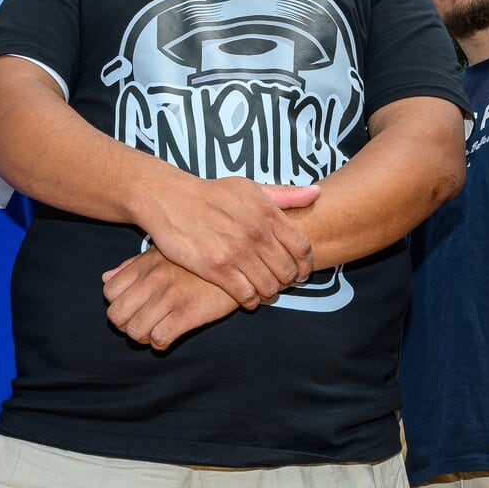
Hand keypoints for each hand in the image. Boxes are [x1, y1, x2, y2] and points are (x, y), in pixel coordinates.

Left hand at [103, 250, 239, 348]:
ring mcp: (170, 296)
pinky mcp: (188, 313)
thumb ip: (132, 266)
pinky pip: (159, 339)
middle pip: (116, 316)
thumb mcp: (162, 253)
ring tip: (154, 332)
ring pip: (135, 331)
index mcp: (145, 264)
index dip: (117, 305)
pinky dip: (160, 343)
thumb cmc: (196, 263)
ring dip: (142, 338)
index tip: (132, 308)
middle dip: (126, 326)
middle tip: (141, 325)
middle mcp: (153, 279)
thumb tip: (105, 278)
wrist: (237, 267)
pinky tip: (169, 335)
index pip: (109, 292)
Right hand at [133, 177, 318, 307]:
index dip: (305, 264)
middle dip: (287, 281)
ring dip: (269, 292)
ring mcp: (237, 252)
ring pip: (269, 286)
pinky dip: (251, 300)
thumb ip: (285, 194)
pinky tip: (247, 296)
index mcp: (267, 213)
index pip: (302, 247)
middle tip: (280, 282)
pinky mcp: (217, 269)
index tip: (301, 271)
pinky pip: (246, 295)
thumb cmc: (211, 193)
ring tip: (264, 290)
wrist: (171, 200)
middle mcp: (256, 233)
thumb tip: (317, 194)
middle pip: (288, 270)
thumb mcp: (250, 187)